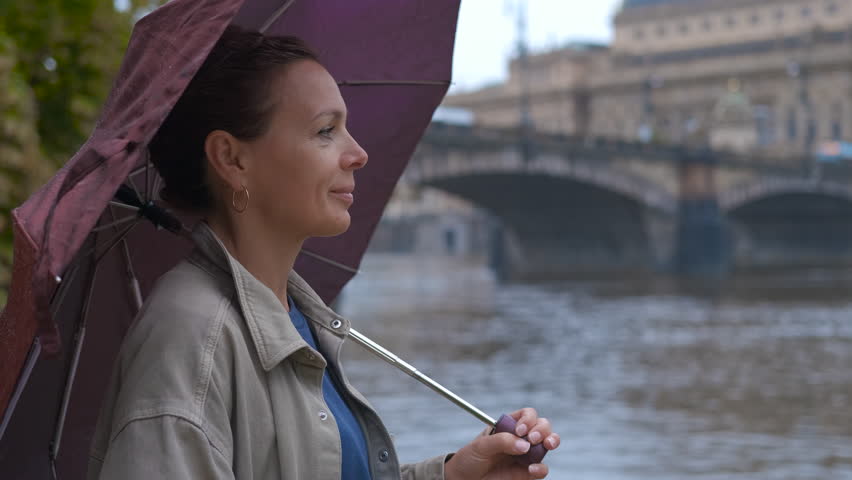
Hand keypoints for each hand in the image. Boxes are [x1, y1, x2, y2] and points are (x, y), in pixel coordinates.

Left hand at [444, 408, 559, 479]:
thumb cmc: (470, 459)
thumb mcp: (481, 446)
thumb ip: (502, 441)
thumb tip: (525, 445)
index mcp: (509, 426)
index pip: (527, 415)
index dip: (528, 419)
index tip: (520, 430)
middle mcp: (520, 438)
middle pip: (542, 426)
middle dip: (542, 429)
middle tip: (532, 438)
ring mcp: (526, 455)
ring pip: (547, 443)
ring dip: (551, 441)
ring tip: (546, 445)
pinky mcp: (527, 473)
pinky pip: (542, 469)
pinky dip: (541, 468)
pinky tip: (532, 468)